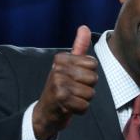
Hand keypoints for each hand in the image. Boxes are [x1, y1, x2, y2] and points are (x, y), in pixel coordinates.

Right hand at [33, 25, 97, 139]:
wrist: (45, 112)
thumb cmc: (61, 88)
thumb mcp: (69, 66)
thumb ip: (78, 47)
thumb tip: (84, 27)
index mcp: (61, 58)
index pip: (93, 64)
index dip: (88, 74)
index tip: (75, 78)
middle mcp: (58, 68)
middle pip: (93, 78)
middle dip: (87, 88)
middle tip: (73, 90)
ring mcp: (58, 83)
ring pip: (90, 93)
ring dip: (83, 100)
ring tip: (71, 98)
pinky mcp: (61, 98)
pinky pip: (85, 105)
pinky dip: (80, 110)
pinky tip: (69, 107)